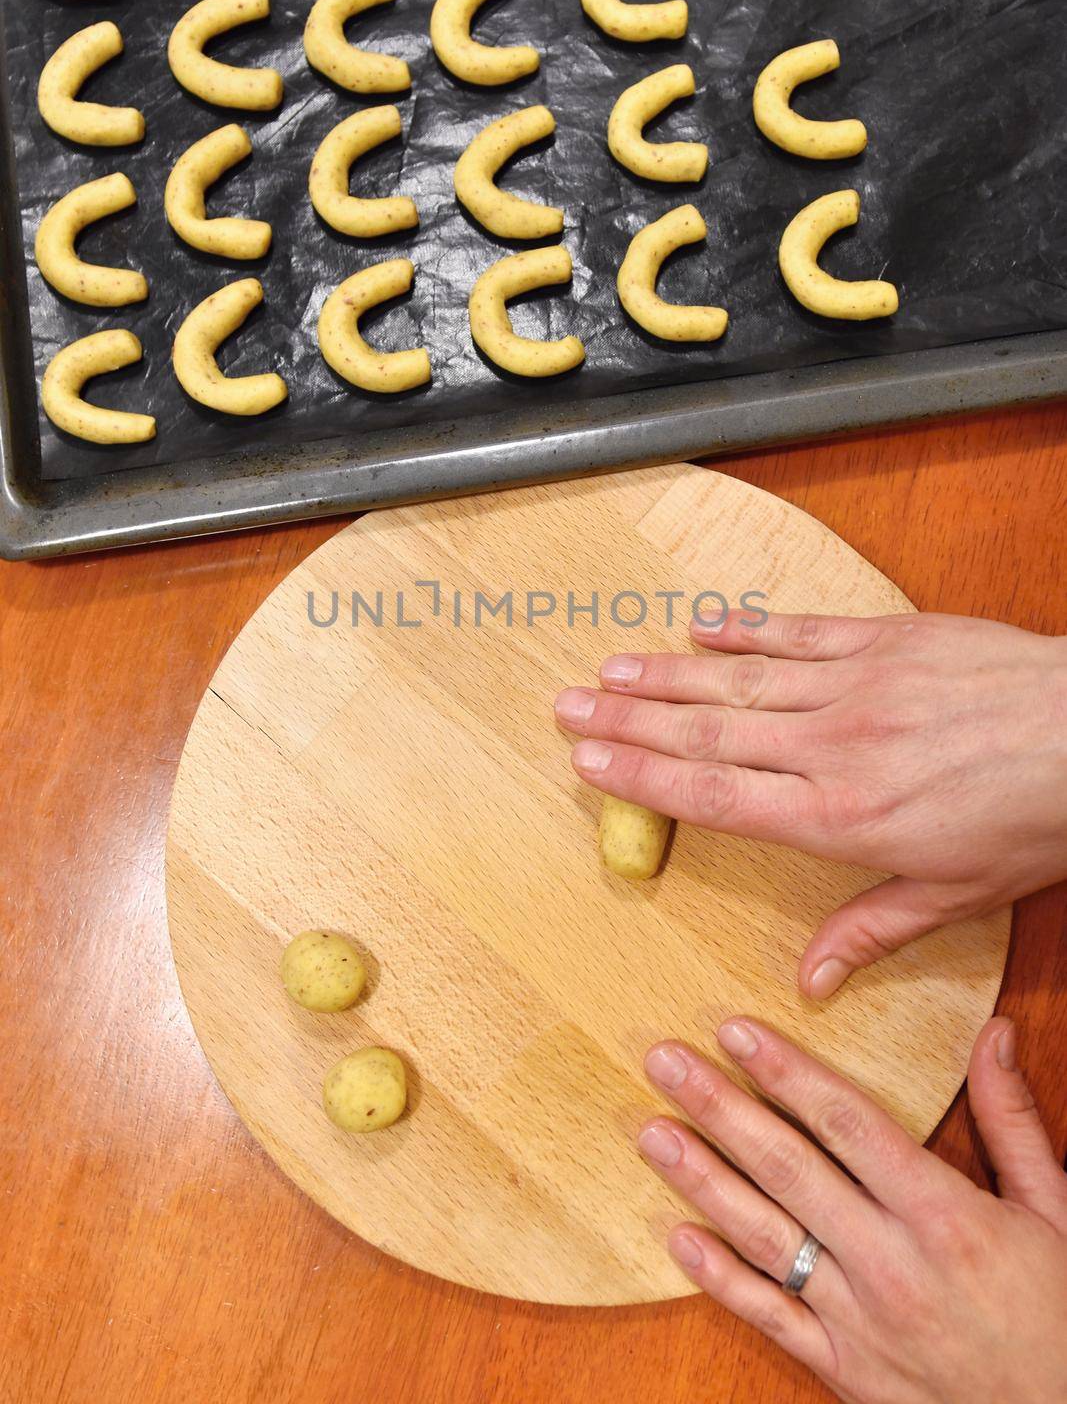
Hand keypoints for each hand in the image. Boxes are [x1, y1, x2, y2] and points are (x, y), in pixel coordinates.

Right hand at [555, 610, 1066, 995]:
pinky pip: (798, 630)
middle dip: (628, 719)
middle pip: (706, 729)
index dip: (642, 776)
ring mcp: (856, 685)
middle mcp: (831, 747)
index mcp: (840, 818)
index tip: (589, 762)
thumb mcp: (957, 896)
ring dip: (666, 671)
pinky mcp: (887, 639)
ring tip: (608, 667)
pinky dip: (744, 626)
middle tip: (567, 706)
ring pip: (739, 676)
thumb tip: (807, 981)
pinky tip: (699, 624)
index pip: (715, 792)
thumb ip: (871, 929)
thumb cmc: (1035, 822)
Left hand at [637, 1018, 1066, 1403]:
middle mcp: (891, 1263)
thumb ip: (1013, 1119)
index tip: (735, 1031)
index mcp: (943, 1215)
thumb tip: (994, 1032)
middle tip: (664, 1060)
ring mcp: (860, 1321)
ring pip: (764, 1237)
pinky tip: (677, 1237)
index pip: (844, 1121)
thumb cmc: (1062, 1318)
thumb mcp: (1057, 1212)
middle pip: (787, 1167)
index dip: (784, 1071)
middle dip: (718, 1107)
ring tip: (651, 1131)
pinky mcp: (844, 1370)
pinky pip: (769, 1317)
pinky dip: (719, 1278)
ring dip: (701, 1179)